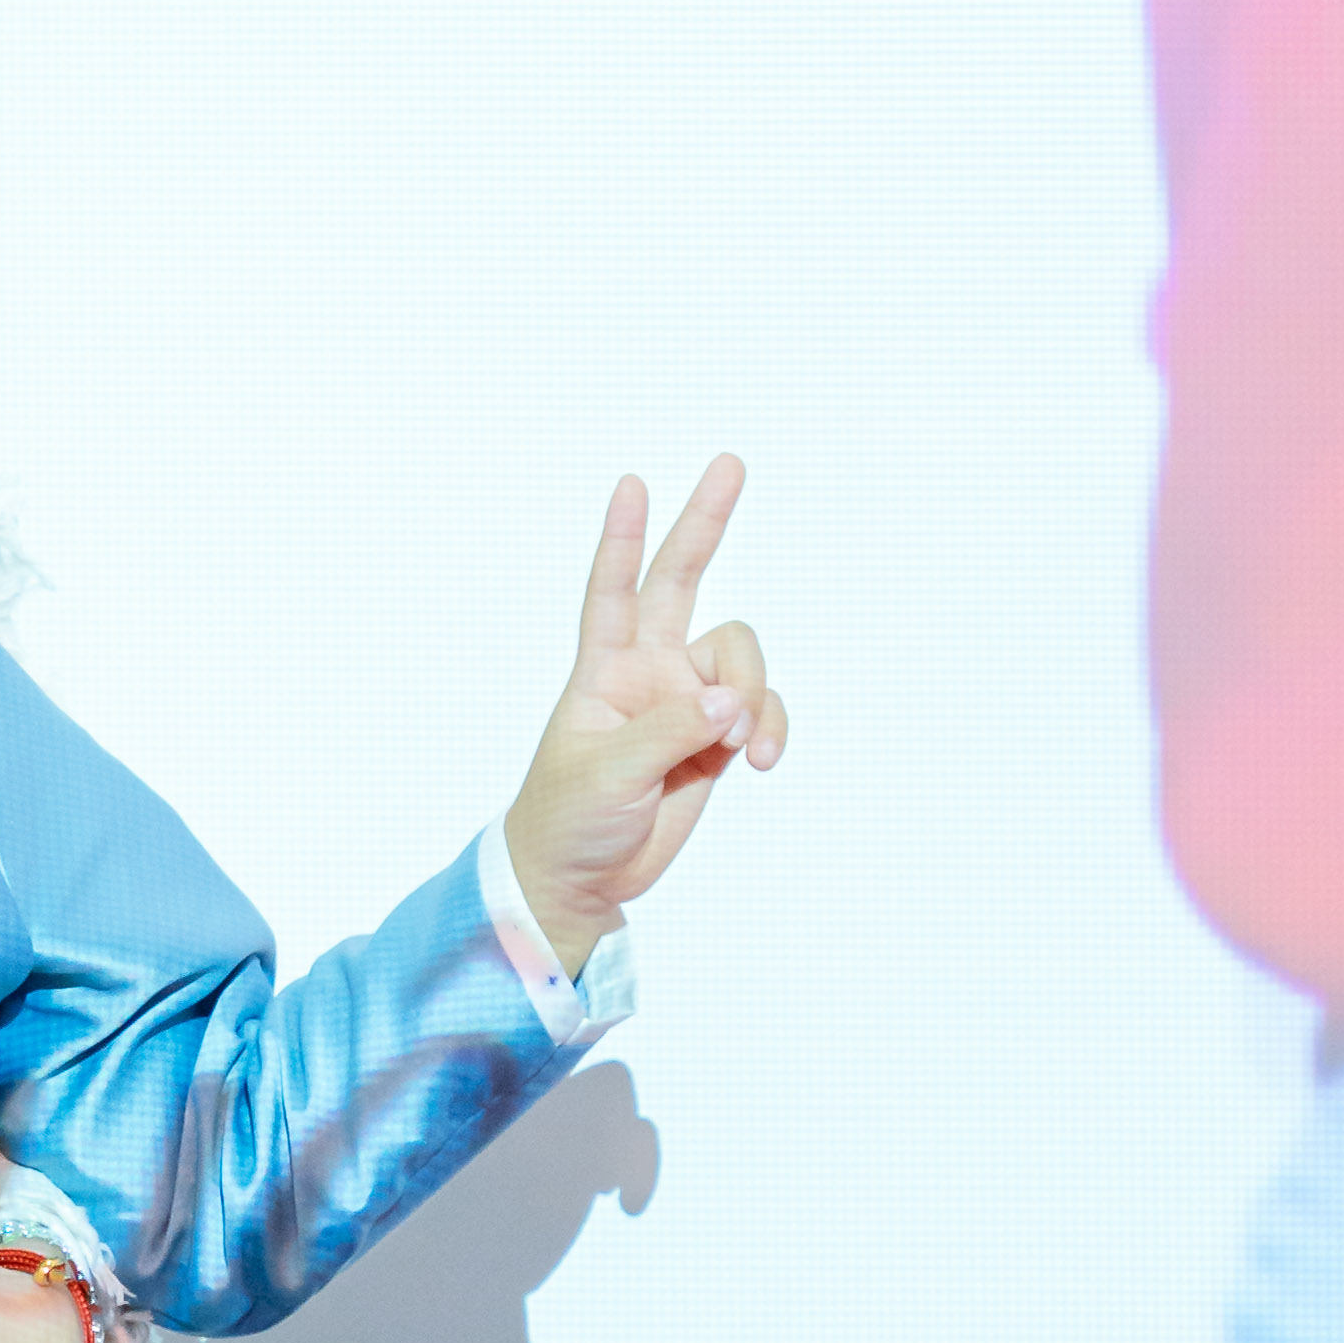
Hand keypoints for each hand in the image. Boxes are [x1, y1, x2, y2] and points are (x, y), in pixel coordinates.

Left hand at [503, 460, 785, 975]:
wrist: (582, 879)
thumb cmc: (569, 819)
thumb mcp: (607, 775)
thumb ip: (671, 731)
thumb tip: (731, 702)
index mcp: (603, 671)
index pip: (610, 591)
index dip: (621, 539)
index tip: (631, 483)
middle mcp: (648, 672)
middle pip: (681, 582)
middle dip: (704, 524)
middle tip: (729, 463)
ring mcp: (687, 702)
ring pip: (741, 659)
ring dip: (755, 695)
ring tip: (745, 748)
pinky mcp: (717, 739)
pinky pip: (763, 712)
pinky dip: (774, 727)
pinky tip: (763, 759)